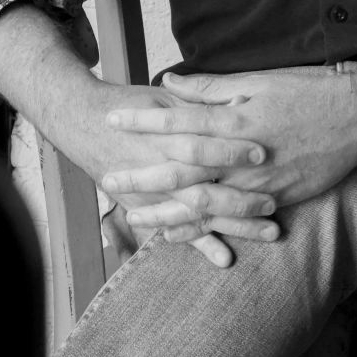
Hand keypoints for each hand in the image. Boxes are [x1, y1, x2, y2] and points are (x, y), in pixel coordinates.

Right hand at [0, 4, 274, 267]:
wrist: (82, 120)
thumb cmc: (130, 104)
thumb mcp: (166, 98)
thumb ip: (198, 102)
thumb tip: (239, 101)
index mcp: (169, 132)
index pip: (206, 140)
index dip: (234, 147)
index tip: (265, 152)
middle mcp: (163, 165)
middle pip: (207, 184)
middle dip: (242, 196)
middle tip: (274, 202)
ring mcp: (154, 191)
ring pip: (198, 212)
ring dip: (234, 224)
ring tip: (269, 232)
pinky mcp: (147, 207)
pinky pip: (176, 229)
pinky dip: (200, 243)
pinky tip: (225, 258)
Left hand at [102, 68, 356, 229]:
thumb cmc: (307, 90)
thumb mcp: (258, 80)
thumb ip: (212, 87)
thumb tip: (172, 81)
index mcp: (236, 118)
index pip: (180, 120)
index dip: (145, 121)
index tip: (114, 119)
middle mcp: (242, 155)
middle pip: (183, 170)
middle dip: (144, 176)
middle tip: (109, 180)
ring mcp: (258, 182)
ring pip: (204, 203)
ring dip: (166, 212)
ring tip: (133, 217)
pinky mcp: (275, 199)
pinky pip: (232, 220)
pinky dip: (204, 230)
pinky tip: (178, 236)